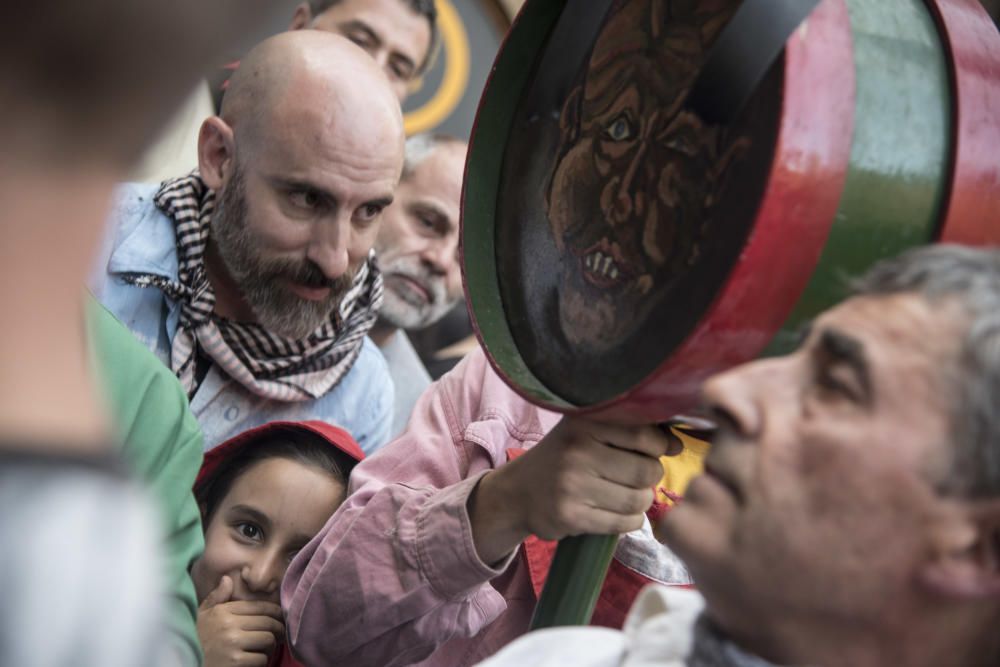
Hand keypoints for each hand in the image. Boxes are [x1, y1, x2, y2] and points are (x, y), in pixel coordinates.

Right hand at [197, 576, 285, 666]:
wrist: (182, 662)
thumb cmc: (196, 640)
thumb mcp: (202, 616)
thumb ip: (216, 598)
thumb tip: (228, 579)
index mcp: (223, 611)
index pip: (259, 606)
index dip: (275, 611)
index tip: (281, 617)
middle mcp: (229, 625)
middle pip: (267, 622)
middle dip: (278, 630)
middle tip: (280, 635)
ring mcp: (233, 644)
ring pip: (267, 639)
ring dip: (270, 647)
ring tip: (266, 649)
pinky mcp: (236, 662)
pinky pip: (261, 659)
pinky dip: (261, 662)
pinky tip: (254, 661)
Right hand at [468, 417, 673, 564]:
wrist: (517, 493)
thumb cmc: (563, 457)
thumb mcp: (586, 430)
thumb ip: (628, 429)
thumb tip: (677, 444)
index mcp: (584, 423)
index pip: (645, 435)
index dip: (661, 446)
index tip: (658, 450)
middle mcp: (577, 451)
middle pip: (647, 471)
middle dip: (650, 477)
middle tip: (636, 476)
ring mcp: (573, 485)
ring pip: (639, 500)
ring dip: (640, 501)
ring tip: (625, 494)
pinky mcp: (572, 516)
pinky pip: (625, 523)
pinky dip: (629, 520)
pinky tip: (615, 512)